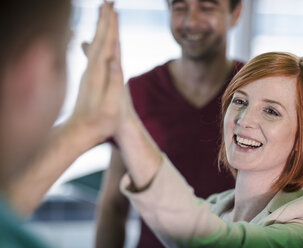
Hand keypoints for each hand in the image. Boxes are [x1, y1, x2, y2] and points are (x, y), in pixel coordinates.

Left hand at [67, 2, 123, 146]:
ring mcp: (89, 73)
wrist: (80, 132)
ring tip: (104, 13)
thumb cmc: (99, 123)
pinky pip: (94, 54)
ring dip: (100, 28)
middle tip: (108, 2)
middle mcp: (91, 70)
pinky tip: (94, 38)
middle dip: (104, 20)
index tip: (113, 9)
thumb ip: (114, 84)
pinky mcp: (89, 78)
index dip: (111, 27)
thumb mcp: (110, 106)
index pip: (107, 44)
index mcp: (99, 74)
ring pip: (96, 44)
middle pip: (100, 39)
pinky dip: (97, 41)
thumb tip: (115, 61)